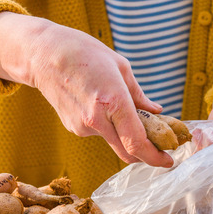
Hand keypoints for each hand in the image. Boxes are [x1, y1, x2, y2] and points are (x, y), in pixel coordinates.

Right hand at [0, 12, 172, 167]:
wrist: (43, 54)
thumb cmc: (85, 53)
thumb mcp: (121, 67)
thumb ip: (139, 96)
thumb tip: (157, 112)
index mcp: (113, 101)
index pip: (137, 143)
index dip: (156, 157)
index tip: (169, 160)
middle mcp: (96, 120)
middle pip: (127, 152)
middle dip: (146, 154)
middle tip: (160, 146)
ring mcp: (82, 126)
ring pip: (114, 141)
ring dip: (125, 134)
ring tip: (122, 107)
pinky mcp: (73, 127)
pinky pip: (99, 133)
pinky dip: (109, 126)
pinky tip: (100, 104)